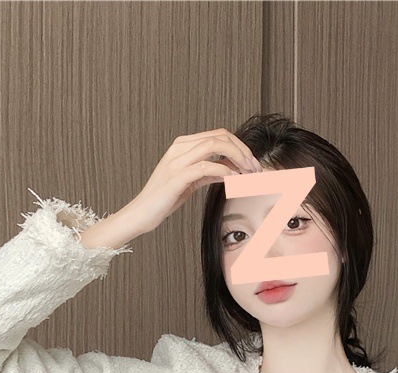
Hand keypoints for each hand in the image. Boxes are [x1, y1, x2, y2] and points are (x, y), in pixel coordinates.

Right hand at [121, 127, 261, 234]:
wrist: (142, 213)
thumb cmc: (165, 198)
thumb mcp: (191, 182)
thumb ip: (209, 173)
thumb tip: (230, 171)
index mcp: (183, 145)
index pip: (218, 134)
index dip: (240, 146)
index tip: (252, 163)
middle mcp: (179, 147)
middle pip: (219, 136)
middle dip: (242, 150)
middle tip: (255, 168)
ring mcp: (177, 160)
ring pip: (214, 145)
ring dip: (236, 158)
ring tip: (248, 173)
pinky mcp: (176, 177)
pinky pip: (205, 166)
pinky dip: (224, 171)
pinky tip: (233, 180)